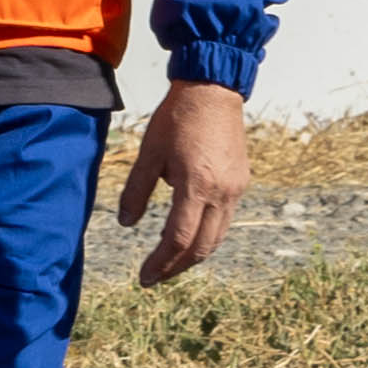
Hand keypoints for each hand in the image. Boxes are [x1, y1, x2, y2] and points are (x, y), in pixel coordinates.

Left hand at [115, 76, 257, 283]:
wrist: (213, 90)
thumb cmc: (178, 117)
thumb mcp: (149, 153)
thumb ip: (136, 191)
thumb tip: (126, 223)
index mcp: (196, 185)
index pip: (178, 239)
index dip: (160, 263)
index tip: (144, 277)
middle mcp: (221, 193)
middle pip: (201, 247)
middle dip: (176, 267)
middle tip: (155, 277)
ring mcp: (235, 189)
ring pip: (217, 238)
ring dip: (193, 255)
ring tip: (171, 262)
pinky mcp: (240, 182)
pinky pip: (225, 221)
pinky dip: (207, 236)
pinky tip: (190, 235)